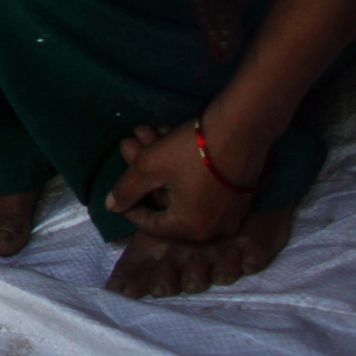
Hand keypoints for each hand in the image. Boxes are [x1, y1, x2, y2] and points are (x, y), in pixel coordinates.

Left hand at [103, 120, 261, 243]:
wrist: (243, 126)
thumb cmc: (192, 152)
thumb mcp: (150, 167)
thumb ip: (127, 190)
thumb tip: (111, 207)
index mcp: (191, 229)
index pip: (150, 224)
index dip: (129, 205)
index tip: (118, 187)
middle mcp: (214, 227)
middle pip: (167, 201)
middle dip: (144, 171)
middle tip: (132, 143)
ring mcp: (230, 211)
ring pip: (183, 188)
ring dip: (161, 161)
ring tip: (147, 131)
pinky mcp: (239, 191)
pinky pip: (204, 185)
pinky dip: (183, 165)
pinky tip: (168, 135)